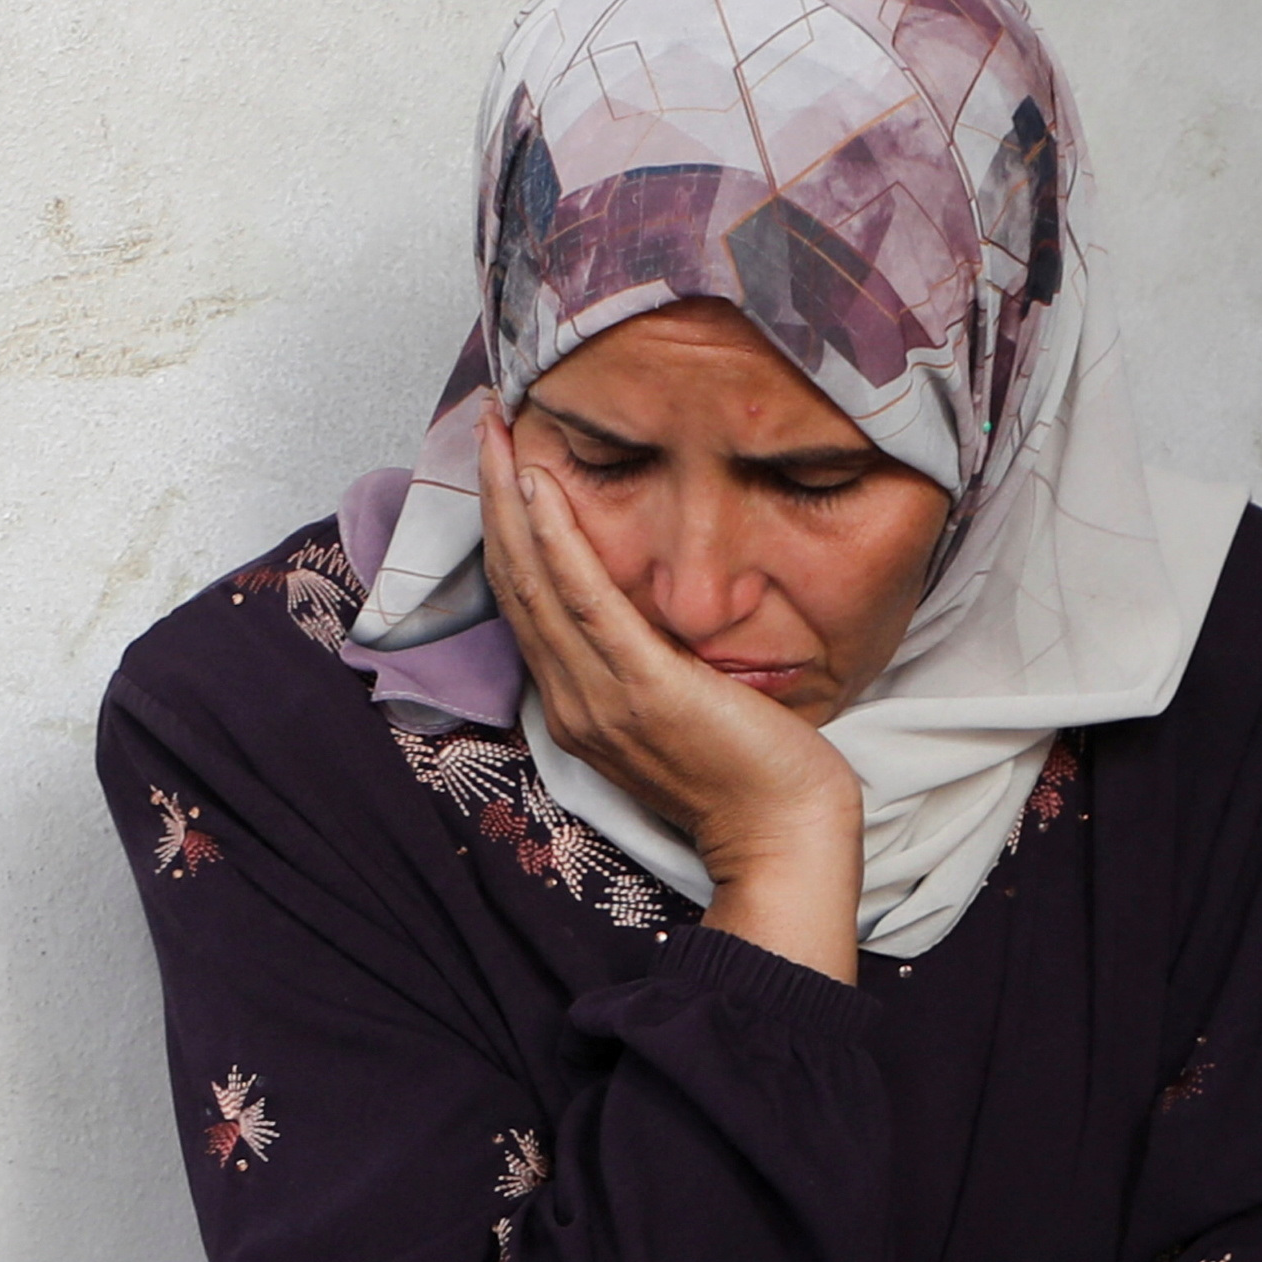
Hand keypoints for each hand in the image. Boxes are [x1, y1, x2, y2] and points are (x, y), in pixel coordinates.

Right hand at [476, 410, 863, 984]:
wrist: (779, 836)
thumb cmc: (744, 776)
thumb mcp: (678, 709)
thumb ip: (644, 665)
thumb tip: (642, 612)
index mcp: (577, 707)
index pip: (525, 605)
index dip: (503, 531)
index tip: (499, 465)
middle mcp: (573, 702)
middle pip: (514, 584)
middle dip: (491, 499)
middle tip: (481, 425)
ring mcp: (601, 697)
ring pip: (534, 583)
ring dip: (509, 501)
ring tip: (496, 434)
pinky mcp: (643, 687)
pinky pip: (586, 602)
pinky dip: (557, 541)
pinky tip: (540, 490)